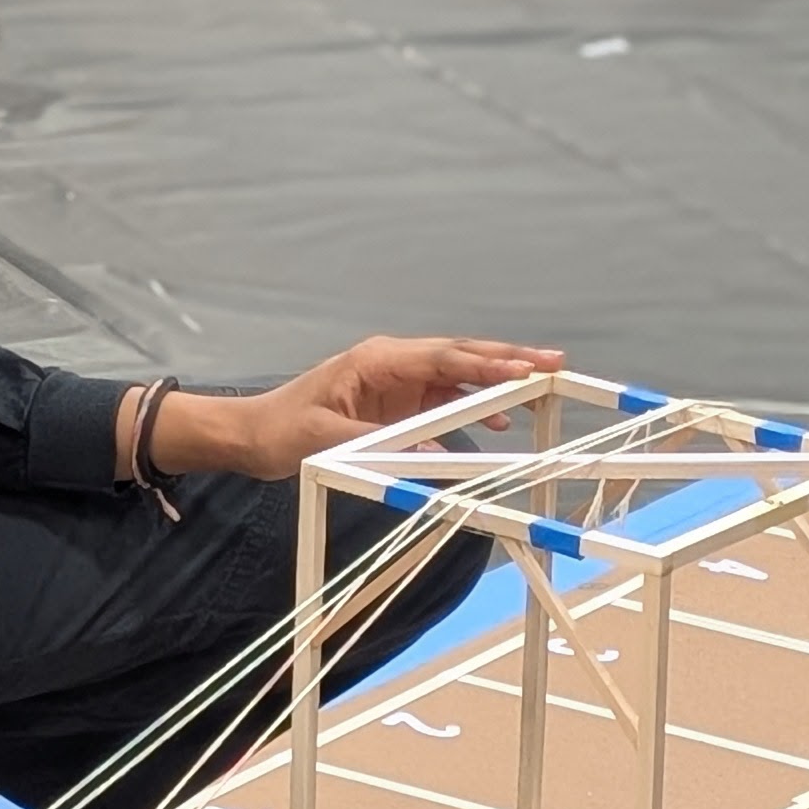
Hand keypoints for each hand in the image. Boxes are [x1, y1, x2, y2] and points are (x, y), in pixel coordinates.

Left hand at [149, 337, 561, 488]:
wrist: (254, 435)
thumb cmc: (282, 429)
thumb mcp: (325, 439)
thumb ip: (378, 442)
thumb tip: (430, 451)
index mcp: (376, 361)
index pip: (443, 358)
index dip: (487, 364)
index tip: (524, 369)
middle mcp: (393, 364)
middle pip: (460, 357)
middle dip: (508, 360)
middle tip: (554, 363)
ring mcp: (398, 382)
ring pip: (458, 376)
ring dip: (498, 381)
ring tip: (542, 385)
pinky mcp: (397, 404)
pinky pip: (444, 400)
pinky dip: (474, 405)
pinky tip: (500, 417)